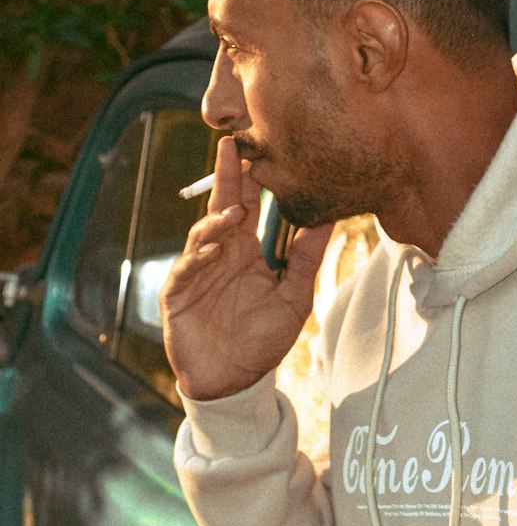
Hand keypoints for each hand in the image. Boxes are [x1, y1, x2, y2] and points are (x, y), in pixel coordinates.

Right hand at [161, 136, 333, 399]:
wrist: (233, 381)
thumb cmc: (262, 340)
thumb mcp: (294, 297)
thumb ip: (307, 258)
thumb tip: (328, 218)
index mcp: (246, 250)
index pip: (247, 204)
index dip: (251, 177)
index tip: (261, 146)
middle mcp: (220, 254)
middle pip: (222, 206)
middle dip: (226, 176)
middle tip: (232, 143)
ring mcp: (197, 271)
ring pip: (203, 234)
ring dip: (218, 220)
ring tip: (235, 210)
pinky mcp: (179, 294)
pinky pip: (187, 269)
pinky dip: (199, 256)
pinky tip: (215, 248)